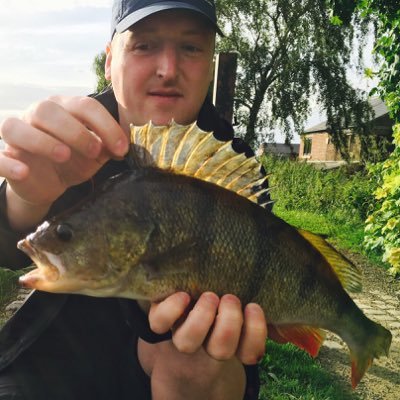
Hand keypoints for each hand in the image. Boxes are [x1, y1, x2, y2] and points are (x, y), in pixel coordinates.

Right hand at [0, 96, 128, 229]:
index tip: (122, 148)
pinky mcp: (5, 156)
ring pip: (16, 126)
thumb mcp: (95, 155)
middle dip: (76, 130)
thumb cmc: (73, 161)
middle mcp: (38, 115)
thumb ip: (108, 146)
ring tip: (64, 156)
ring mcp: (18, 134)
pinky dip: (7, 163)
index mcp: (65, 110)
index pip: (85, 106)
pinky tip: (24, 172)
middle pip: (49, 110)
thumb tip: (125, 143)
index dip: (106, 125)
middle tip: (95, 150)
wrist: (48, 182)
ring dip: (42, 141)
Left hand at [139, 292, 266, 398]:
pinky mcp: (160, 319)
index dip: (255, 334)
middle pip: (221, 350)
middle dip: (230, 323)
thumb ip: (256, 308)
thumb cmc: (218, 301)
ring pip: (188, 342)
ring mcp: (181, 333)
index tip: (254, 306)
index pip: (250, 354)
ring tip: (210, 296)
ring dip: (203, 318)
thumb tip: (280, 319)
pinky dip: (172, 309)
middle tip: (230, 298)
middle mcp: (207, 343)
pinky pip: (159, 323)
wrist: (183, 301)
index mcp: (232, 341)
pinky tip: (184, 295)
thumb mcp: (240, 301)